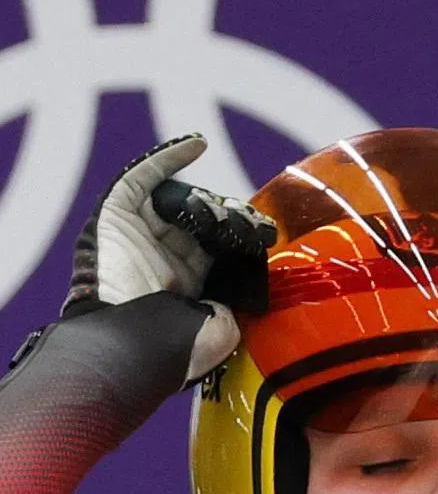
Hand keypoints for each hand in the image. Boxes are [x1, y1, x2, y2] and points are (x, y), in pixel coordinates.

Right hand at [62, 133, 276, 385]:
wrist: (133, 346)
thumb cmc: (175, 349)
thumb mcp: (221, 331)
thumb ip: (235, 305)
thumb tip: (245, 288)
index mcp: (185, 287)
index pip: (217, 249)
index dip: (241, 237)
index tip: (266, 234)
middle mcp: (161, 258)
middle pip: (200, 221)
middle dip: (229, 217)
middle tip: (250, 221)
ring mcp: (137, 236)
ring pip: (177, 200)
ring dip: (207, 198)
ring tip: (226, 208)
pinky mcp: (115, 217)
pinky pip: (141, 177)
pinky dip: (167, 157)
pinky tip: (197, 144)